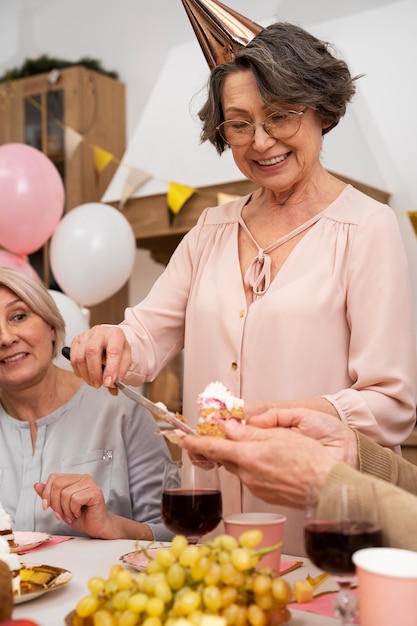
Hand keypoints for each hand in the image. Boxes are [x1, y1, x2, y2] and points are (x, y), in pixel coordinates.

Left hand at [34, 473, 115, 537]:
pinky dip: (74, 510)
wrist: (97, 527)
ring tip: (72, 515)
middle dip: (55, 504)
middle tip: (61, 515)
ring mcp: (90, 483)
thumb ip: (50, 495)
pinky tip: (79, 513)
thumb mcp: (60, 507)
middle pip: (57, 485)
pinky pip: (75, 499)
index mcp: (74, 478)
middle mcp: (83, 478)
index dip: (46, 493)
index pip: (54, 478)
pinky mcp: (95, 492)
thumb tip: (37, 485)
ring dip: (65, 510)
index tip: (46, 507)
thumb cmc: (81, 517)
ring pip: (65, 494)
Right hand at [70, 325, 131, 389]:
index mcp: (115, 334)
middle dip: (94, 373)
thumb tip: (113, 385)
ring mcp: (86, 335)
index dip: (111, 369)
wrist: (109, 338)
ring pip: (80, 357)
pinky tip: (86, 375)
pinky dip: (78, 371)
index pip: (113, 351)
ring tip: (93, 382)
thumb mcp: (126, 358)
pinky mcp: (76, 340)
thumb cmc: (117, 347)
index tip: (109, 382)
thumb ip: (121, 372)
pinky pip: (73, 359)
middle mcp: (100, 332)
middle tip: (98, 384)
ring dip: (86, 374)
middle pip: (92, 352)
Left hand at [179, 407, 358, 507]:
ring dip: (244, 456)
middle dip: (225, 446)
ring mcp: (256, 488)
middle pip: (228, 457)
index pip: (212, 449)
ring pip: (241, 466)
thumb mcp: (278, 437)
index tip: (183, 439)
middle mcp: (247, 475)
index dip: (195, 443)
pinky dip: (255, 467)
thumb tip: (228, 429)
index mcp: (247, 457)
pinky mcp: (265, 495)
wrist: (328, 488)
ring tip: (263, 446)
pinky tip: (273, 462)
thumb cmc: (309, 459)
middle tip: (229, 433)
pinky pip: (253, 477)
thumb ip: (249, 433)